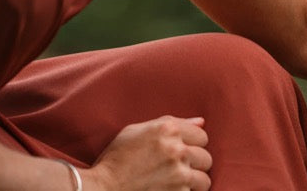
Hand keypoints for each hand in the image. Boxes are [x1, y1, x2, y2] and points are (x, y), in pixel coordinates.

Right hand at [81, 116, 211, 190]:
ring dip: (193, 183)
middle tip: (178, 170)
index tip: (181, 153)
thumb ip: (171, 123)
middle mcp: (176, 150)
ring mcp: (178, 174)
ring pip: (204, 180)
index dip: (192, 145)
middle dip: (194, 165)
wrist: (101, 189)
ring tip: (177, 184)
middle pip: (206, 158)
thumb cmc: (116, 159)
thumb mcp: (136, 131)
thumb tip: (201, 122)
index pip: (202, 136)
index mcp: (167, 130)